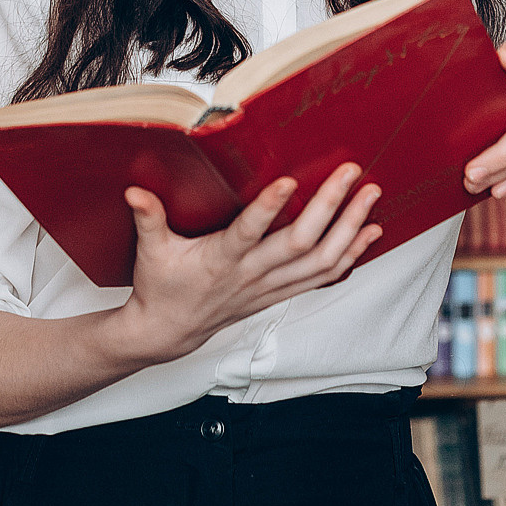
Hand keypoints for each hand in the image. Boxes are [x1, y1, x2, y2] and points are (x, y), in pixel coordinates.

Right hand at [104, 163, 383, 364]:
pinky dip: (351, 255)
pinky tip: (369, 233)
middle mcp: (251, 275)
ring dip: (349, 229)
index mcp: (220, 260)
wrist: (169, 331)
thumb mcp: (150, 251)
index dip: (268, 209)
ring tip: (371, 197)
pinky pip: (324, 277)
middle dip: (330, 207)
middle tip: (351, 173)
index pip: (247, 234)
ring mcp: (270, 287)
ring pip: (321, 261)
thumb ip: (149, 219)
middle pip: (300, 244)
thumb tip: (134, 192)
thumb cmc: (161, 287)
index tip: (289, 180)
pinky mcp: (280, 293)